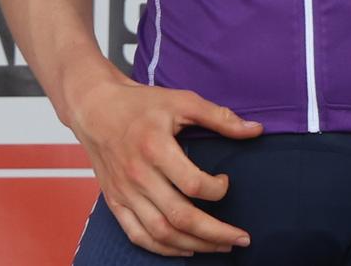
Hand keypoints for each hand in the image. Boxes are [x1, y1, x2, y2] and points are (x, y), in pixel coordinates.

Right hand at [66, 71, 262, 255]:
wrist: (95, 108)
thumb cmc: (141, 104)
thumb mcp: (183, 101)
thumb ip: (220, 117)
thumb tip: (256, 130)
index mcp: (156, 149)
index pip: (193, 184)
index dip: (218, 189)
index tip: (226, 181)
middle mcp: (138, 176)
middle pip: (179, 216)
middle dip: (215, 233)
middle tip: (241, 239)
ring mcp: (124, 193)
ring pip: (160, 233)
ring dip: (193, 245)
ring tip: (220, 247)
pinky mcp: (115, 202)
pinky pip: (138, 235)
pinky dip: (163, 248)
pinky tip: (185, 249)